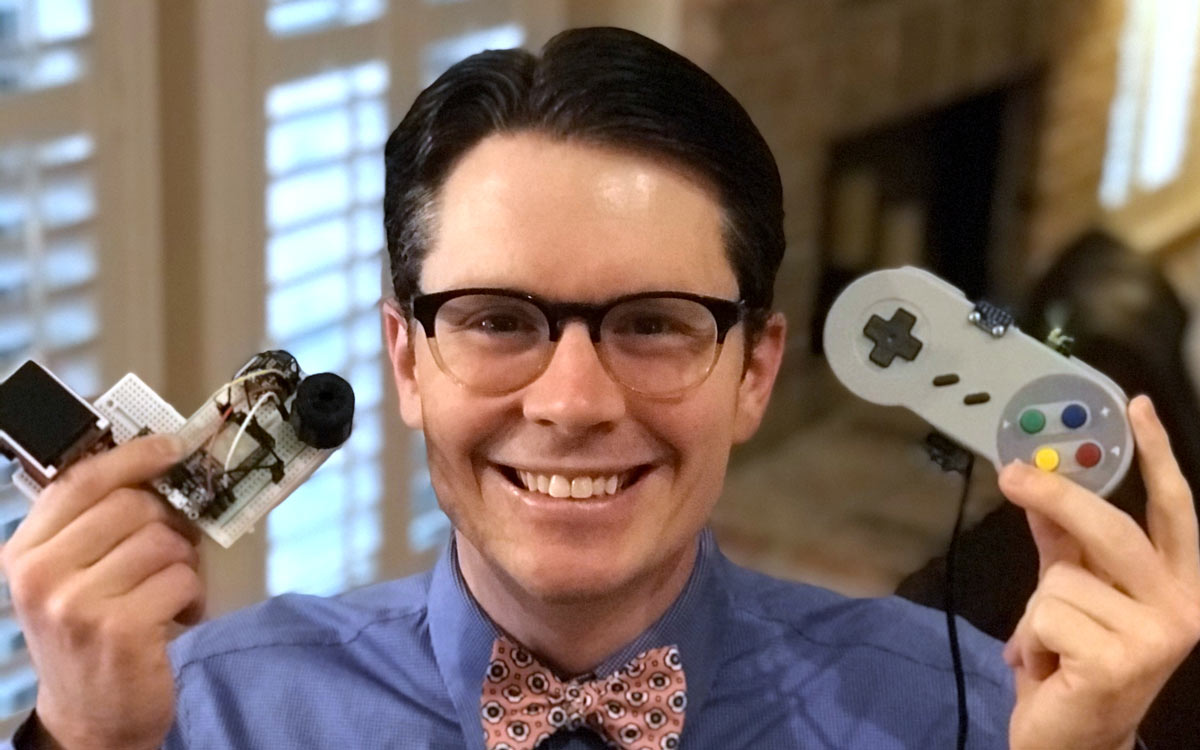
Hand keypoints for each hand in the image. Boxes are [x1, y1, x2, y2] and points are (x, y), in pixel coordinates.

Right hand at [0, 434, 203, 749]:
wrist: (89, 718)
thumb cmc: (89, 634)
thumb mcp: (71, 575)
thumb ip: (96, 523)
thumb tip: (160, 464)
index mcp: (25, 552)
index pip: (80, 481)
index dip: (133, 456)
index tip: (172, 446)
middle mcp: (43, 575)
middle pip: (132, 506)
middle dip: (166, 523)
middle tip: (169, 552)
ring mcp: (79, 604)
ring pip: (164, 541)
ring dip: (181, 564)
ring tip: (166, 592)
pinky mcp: (121, 630)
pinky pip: (182, 578)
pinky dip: (192, 595)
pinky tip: (175, 616)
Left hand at [999, 395, 1199, 749]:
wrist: (1070, 742)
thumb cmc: (1074, 666)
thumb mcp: (1071, 595)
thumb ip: (1062, 544)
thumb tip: (1038, 487)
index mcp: (1177, 584)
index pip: (1174, 510)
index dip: (1157, 455)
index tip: (1137, 408)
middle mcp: (1181, 607)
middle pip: (1111, 529)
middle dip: (1055, 498)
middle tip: (1012, 476)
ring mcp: (1157, 637)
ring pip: (1061, 578)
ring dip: (1036, 611)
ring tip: (1050, 646)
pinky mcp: (1120, 661)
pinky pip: (1044, 613)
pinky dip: (1029, 637)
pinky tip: (1048, 667)